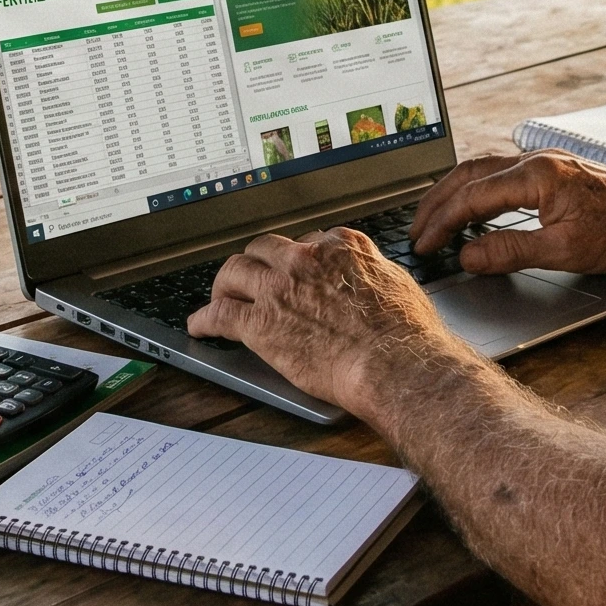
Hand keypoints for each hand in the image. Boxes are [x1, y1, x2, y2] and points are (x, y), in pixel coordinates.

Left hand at [185, 228, 476, 413]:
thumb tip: (372, 275)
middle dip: (256, 263)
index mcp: (340, 247)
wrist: (397, 365)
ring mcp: (279, 288)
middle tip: (252, 278)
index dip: (298, 258)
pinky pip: (219, 314)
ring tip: (220, 296)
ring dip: (224, 284)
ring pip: (234, 271)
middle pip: (264, 249)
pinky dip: (204, 319)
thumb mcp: (398, 284)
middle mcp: (305, 259)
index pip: (308, 241)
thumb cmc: (407, 335)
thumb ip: (374, 273)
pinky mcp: (260, 322)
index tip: (293, 269)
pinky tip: (199, 326)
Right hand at [411, 152, 605, 276]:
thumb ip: (510, 251)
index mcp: (536, 175)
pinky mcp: (554, 169)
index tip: (425, 245)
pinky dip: (478, 188)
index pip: (472, 197)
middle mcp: (537, 160)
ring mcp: (546, 161)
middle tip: (416, 229)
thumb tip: (467, 255)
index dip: (442, 223)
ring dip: (455, 192)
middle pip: (470, 174)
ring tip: (435, 217)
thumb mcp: (564, 252)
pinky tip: (475, 206)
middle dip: (438, 202)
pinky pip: (503, 172)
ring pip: (484, 169)